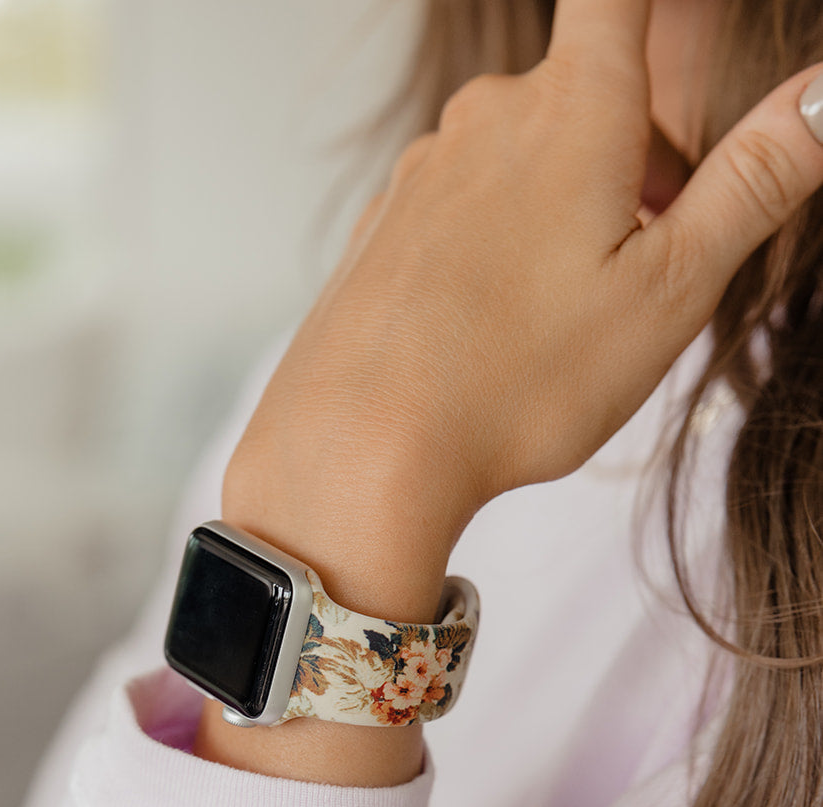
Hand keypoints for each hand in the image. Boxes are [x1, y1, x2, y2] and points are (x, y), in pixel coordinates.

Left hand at [222, 0, 822, 620]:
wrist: (360, 452)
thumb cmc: (518, 379)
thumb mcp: (671, 288)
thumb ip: (756, 179)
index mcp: (576, 106)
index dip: (658, 9)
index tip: (673, 42)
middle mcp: (490, 114)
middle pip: (591, 96)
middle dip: (637, 163)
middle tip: (646, 266)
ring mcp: (426, 170)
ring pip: (527, 159)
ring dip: (568, 212)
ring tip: (567, 318)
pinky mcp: (386, 226)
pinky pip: (467, 211)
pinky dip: (501, 250)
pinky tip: (497, 335)